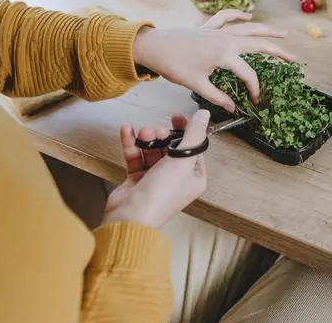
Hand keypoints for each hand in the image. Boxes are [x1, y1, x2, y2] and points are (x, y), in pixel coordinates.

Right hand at [104, 110, 209, 229]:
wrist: (131, 217)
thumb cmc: (160, 196)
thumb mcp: (182, 160)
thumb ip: (193, 134)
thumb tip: (204, 115)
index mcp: (194, 176)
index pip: (192, 146)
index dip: (184, 130)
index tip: (176, 117)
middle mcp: (177, 178)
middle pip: (171, 146)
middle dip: (161, 135)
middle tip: (154, 131)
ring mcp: (156, 178)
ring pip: (152, 149)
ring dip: (146, 138)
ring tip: (141, 133)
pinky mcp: (138, 179)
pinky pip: (136, 155)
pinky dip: (132, 143)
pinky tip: (127, 131)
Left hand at [132, 11, 294, 112]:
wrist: (154, 46)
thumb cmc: (174, 66)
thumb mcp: (196, 85)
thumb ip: (218, 96)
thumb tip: (233, 108)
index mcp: (225, 55)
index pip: (248, 74)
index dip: (254, 88)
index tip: (255, 100)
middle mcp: (226, 39)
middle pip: (258, 44)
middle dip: (278, 52)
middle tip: (293, 58)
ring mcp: (218, 31)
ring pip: (248, 28)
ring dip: (267, 30)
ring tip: (284, 33)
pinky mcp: (208, 27)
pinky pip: (227, 18)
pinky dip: (238, 16)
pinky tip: (249, 16)